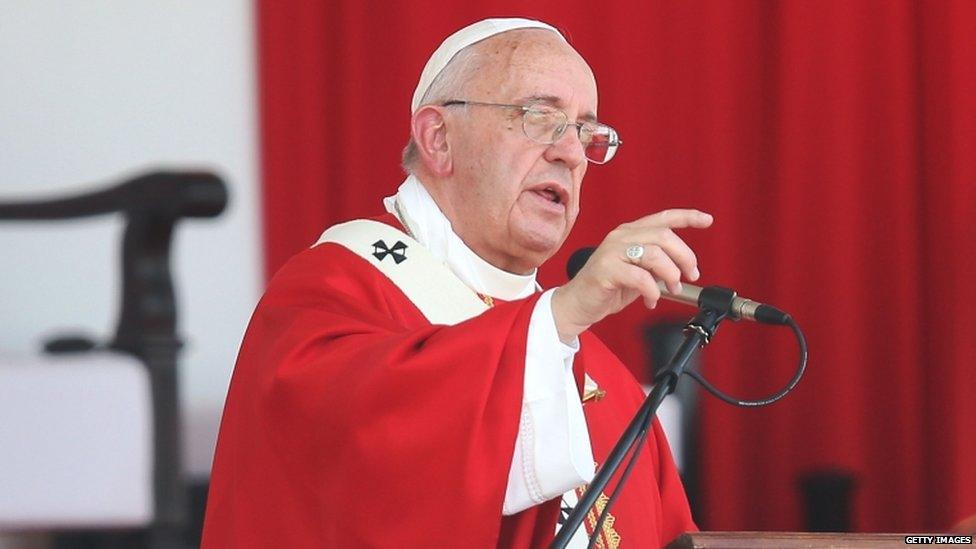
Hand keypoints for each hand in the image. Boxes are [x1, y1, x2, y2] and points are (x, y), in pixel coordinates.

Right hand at [551, 209, 712, 342]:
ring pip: (655, 254)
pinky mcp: (606, 269)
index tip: (707, 220)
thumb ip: (656, 265)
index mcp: (629, 233)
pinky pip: (640, 277)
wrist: (576, 305)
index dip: (687, 217)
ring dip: (670, 275)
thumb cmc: (605, 289)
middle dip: (684, 257)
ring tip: (671, 290)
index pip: (662, 218)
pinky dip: (652, 291)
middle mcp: (620, 237)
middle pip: (664, 236)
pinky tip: (651, 300)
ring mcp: (612, 252)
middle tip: (690, 275)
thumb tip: (681, 269)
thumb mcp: (637, 273)